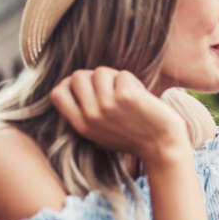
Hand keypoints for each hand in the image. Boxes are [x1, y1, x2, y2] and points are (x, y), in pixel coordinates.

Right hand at [50, 67, 188, 162]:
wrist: (162, 147)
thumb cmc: (134, 138)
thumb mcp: (100, 134)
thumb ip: (86, 114)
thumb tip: (73, 84)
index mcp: (81, 126)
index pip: (56, 94)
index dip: (69, 84)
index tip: (87, 86)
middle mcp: (90, 116)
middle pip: (77, 76)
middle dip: (96, 77)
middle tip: (113, 89)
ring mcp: (107, 105)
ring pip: (100, 72)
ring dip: (116, 78)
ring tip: (128, 93)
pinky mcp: (125, 97)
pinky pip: (122, 74)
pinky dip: (133, 81)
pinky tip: (141, 96)